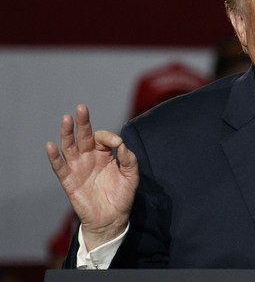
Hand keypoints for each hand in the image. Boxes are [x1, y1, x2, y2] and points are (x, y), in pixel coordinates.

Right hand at [47, 104, 138, 250]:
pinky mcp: (69, 180)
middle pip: (84, 136)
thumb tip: (122, 145)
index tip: (118, 144)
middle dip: (83, 122)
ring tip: (66, 119)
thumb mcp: (131, 177)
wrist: (111, 219)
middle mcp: (89, 157)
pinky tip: (51, 145)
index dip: (109, 137)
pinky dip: (54, 156)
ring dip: (66, 133)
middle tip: (81, 108)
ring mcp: (78, 167)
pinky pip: (60, 166)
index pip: (103, 138)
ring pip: (69, 146)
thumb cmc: (122, 196)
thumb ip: (129, 160)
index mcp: (105, 154)